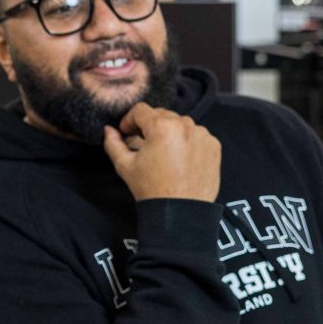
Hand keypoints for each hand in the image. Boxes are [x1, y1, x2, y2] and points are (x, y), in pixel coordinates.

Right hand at [102, 104, 221, 203]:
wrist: (180, 212)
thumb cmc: (151, 189)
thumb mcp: (125, 166)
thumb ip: (113, 144)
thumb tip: (109, 130)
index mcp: (161, 127)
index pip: (141, 110)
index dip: (129, 120)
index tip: (126, 132)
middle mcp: (185, 125)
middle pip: (161, 115)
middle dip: (150, 126)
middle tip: (144, 144)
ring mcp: (202, 135)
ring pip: (180, 124)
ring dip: (170, 133)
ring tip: (164, 153)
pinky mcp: (214, 146)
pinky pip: (197, 136)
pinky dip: (188, 142)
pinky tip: (180, 159)